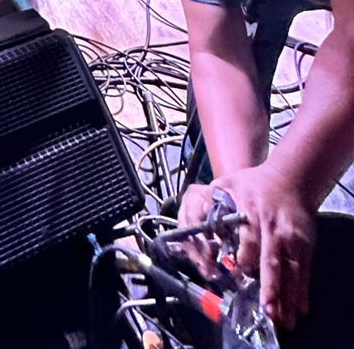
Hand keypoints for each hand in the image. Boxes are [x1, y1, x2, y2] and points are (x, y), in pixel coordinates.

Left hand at [210, 164, 314, 331]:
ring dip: (288, 296)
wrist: (288, 179)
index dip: (245, 258)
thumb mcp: (227, 185)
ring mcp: (292, 236)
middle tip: (267, 309)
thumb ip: (208, 203)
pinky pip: (304, 270)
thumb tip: (192, 225)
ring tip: (283, 318)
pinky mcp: (306, 244)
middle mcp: (273, 225)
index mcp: (251, 210)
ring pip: (291, 270)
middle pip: (272, 259)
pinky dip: (302, 290)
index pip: (249, 239)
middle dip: (271, 286)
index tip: (240, 274)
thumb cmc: (251, 184)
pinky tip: (299, 309)